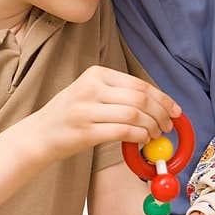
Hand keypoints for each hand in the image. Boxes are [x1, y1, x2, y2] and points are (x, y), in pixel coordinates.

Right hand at [30, 65, 180, 161]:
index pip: (139, 84)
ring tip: (155, 135)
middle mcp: (90, 88)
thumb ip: (121, 94)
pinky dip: (139, 136)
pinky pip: (123, 131)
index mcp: (96, 74)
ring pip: (134, 114)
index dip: (162, 98)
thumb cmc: (71, 115)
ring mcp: (86, 109)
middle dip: (161, 113)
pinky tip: (142, 140)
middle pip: (140, 99)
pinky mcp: (85, 131)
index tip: (175, 111)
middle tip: (168, 126)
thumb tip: (159, 103)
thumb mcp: (92, 94)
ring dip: (151, 126)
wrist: (39, 135)